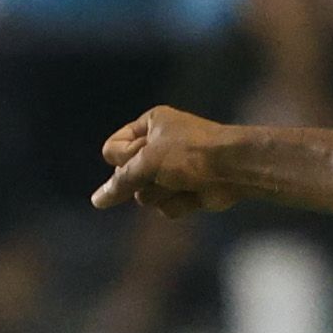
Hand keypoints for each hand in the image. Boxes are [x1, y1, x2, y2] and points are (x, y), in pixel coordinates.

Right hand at [94, 106, 240, 214]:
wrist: (235, 169)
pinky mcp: (185, 192)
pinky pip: (165, 207)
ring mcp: (172, 171)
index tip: (145, 157)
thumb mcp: (148, 161)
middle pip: (127, 176)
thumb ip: (120, 181)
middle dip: (145, 179)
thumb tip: (97, 200)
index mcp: (150, 124)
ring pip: (145, 196)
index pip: (112, 149)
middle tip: (169, 170)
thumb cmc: (191, 153)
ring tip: (184, 182)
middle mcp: (159, 145)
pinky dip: (179, 204)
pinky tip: (196, 193)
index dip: (123, 159)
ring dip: (162, 193)